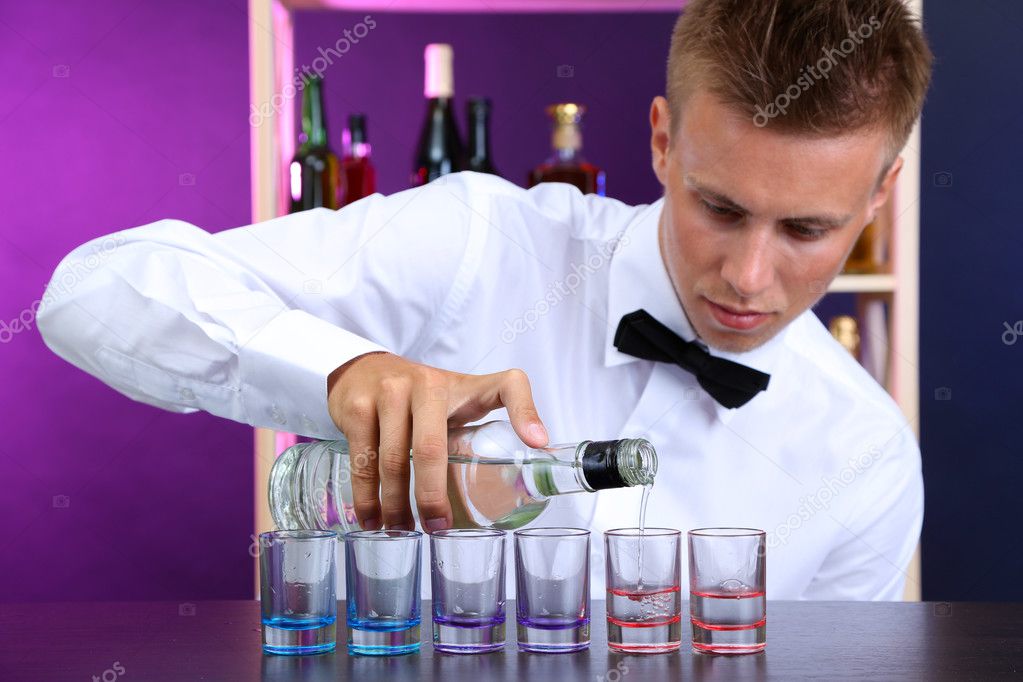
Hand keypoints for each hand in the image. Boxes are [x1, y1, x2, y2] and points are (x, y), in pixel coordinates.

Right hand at [326, 352, 548, 531]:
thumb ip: (507, 408)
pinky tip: (371, 518)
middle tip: (437, 529)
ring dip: (395, 505)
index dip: (525, 413)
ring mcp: (385, 394)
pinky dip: (366, 497)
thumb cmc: (425, 391)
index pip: (507, 387)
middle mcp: (423, 384)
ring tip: (401, 531)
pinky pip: (362, 461)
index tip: (535, 447)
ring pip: (391, 461)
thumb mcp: (468, 392)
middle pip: (431, 449)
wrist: (365, 369)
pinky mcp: (355, 408)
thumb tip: (541, 447)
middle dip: (432, 497)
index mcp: (462, 385)